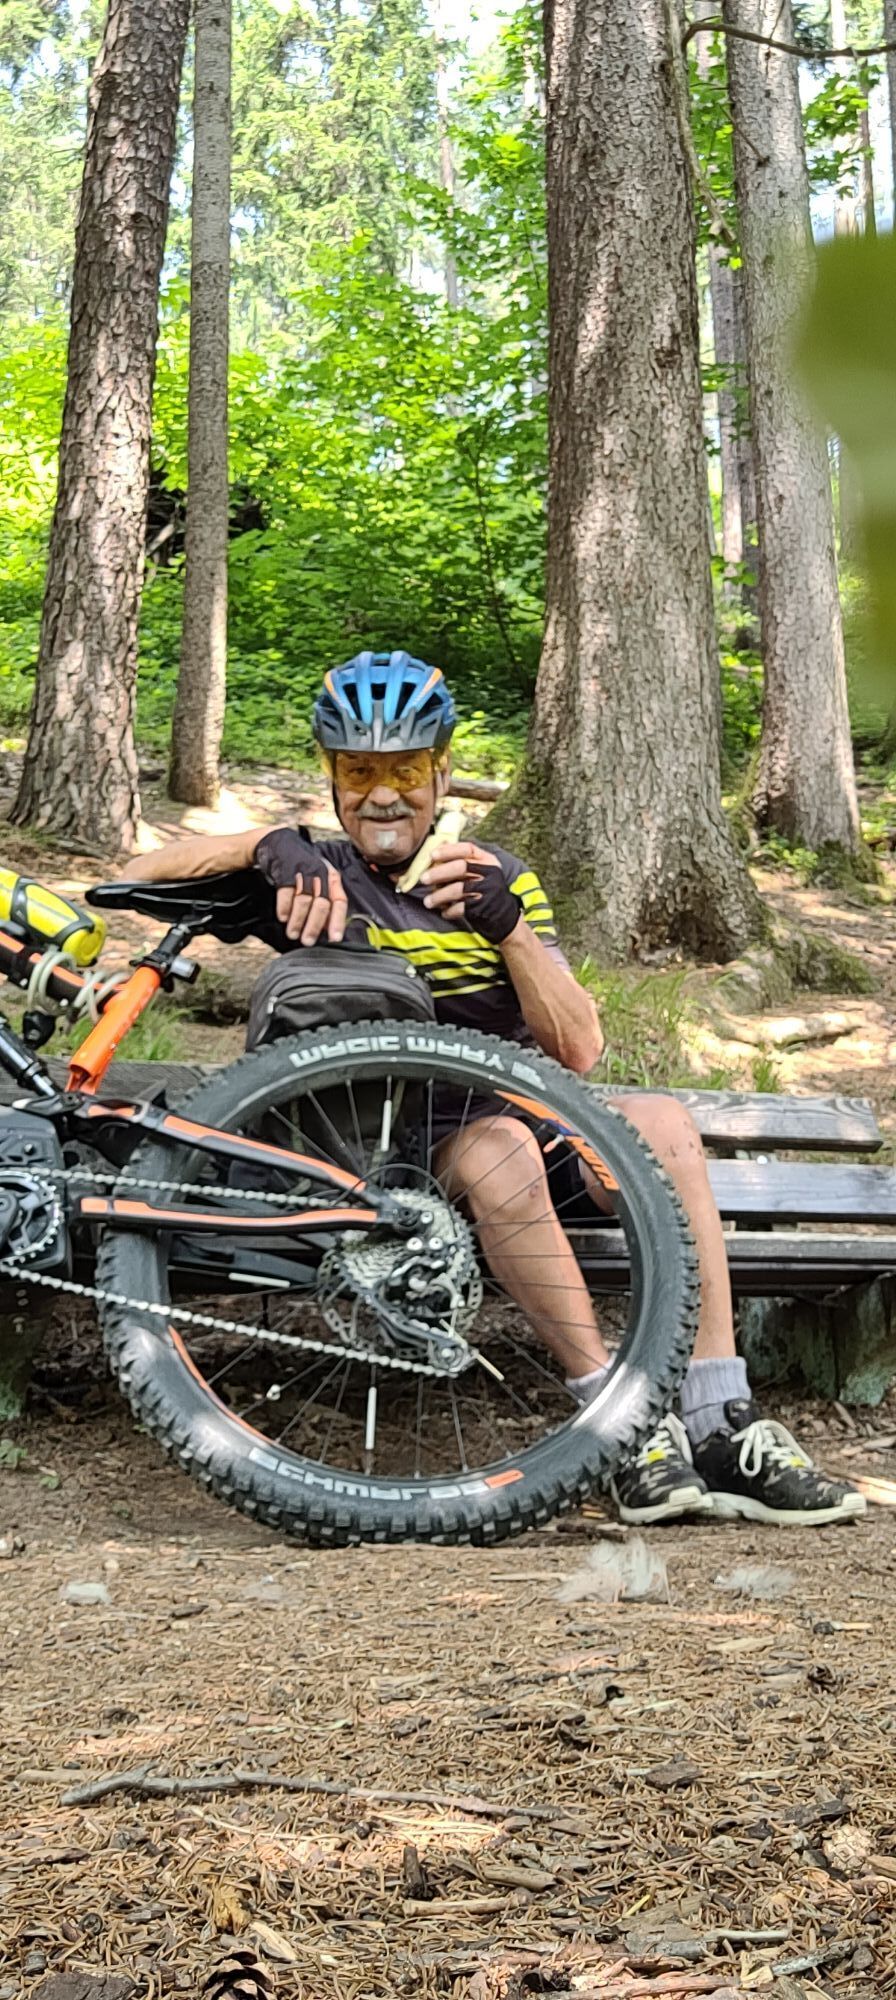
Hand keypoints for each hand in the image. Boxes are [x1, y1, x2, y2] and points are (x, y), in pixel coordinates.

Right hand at [254, 827, 347, 944]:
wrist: (280, 844)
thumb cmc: (303, 868)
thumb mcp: (319, 881)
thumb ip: (325, 902)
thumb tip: (329, 929)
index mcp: (332, 878)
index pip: (339, 901)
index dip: (337, 921)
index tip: (334, 938)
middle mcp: (320, 874)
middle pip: (321, 904)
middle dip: (314, 926)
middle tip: (308, 941)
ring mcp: (303, 871)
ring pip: (304, 901)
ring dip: (298, 921)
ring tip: (293, 934)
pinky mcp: (285, 871)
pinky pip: (286, 893)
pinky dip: (284, 908)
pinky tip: (283, 918)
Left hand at [421, 842, 521, 944]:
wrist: (504, 918)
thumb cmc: (485, 892)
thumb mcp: (480, 872)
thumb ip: (463, 863)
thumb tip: (435, 855)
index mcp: (488, 861)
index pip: (468, 849)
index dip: (449, 851)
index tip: (432, 855)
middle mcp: (489, 873)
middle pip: (461, 867)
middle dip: (439, 873)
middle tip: (424, 879)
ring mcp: (487, 890)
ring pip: (458, 889)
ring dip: (439, 896)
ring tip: (428, 902)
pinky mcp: (483, 907)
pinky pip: (460, 907)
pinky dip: (448, 910)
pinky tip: (443, 912)